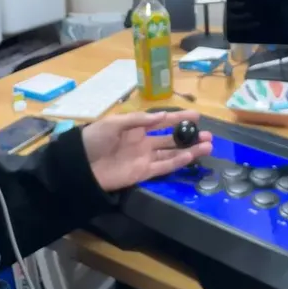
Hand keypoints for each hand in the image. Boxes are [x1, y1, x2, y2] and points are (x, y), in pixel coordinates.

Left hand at [82, 110, 213, 192]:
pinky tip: (191, 156)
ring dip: (189, 150)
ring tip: (208, 145)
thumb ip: (138, 120)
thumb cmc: (93, 140)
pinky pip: (164, 166)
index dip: (178, 117)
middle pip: (171, 138)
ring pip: (172, 153)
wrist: (79, 167)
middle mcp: (143, 142)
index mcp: (135, 127)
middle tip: (208, 134)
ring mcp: (144, 158)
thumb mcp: (113, 123)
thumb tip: (162, 116)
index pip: (161, 121)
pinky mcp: (143, 173)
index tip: (196, 115)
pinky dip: (178, 161)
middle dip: (189, 136)